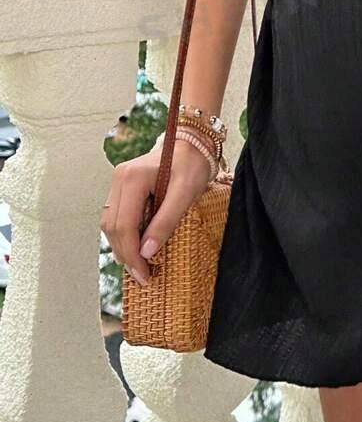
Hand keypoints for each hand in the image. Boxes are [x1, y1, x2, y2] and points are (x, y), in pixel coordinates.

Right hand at [100, 138, 213, 285]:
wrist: (192, 145)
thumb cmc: (192, 166)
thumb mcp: (186, 193)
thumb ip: (166, 221)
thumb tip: (146, 252)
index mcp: (132, 178)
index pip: (124, 226)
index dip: (132, 254)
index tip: (145, 274)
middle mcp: (119, 179)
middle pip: (112, 227)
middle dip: (125, 255)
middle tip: (143, 276)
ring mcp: (117, 183)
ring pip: (110, 224)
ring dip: (123, 247)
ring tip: (141, 266)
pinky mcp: (122, 188)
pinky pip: (117, 217)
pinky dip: (125, 235)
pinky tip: (138, 248)